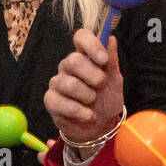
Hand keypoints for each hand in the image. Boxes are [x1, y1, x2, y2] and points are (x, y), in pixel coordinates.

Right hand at [45, 31, 124, 145]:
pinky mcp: (51, 100)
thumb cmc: (106, 101)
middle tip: (101, 86)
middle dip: (93, 76)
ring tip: (93, 103)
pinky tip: (88, 115)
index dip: (91, 44)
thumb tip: (110, 38)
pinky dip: (80, 112)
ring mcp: (57, 82)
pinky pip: (62, 102)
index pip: (81, 37)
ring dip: (88, 96)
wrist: (100, 127)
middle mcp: (68, 67)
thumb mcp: (115, 82)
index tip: (103, 59)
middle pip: (73, 60)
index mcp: (85, 57)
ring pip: (69, 84)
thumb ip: (112, 62)